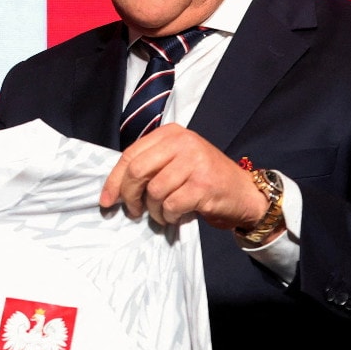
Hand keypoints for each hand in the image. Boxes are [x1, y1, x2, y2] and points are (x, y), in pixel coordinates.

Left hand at [99, 124, 266, 228]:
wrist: (243, 193)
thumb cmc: (203, 179)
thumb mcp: (176, 162)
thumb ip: (149, 165)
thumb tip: (114, 188)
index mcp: (171, 133)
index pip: (130, 154)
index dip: (114, 180)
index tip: (107, 199)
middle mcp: (183, 142)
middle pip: (137, 171)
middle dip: (129, 196)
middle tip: (133, 211)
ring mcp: (195, 162)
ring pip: (154, 191)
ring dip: (153, 210)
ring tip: (161, 214)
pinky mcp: (203, 184)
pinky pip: (171, 205)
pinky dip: (168, 216)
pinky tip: (174, 216)